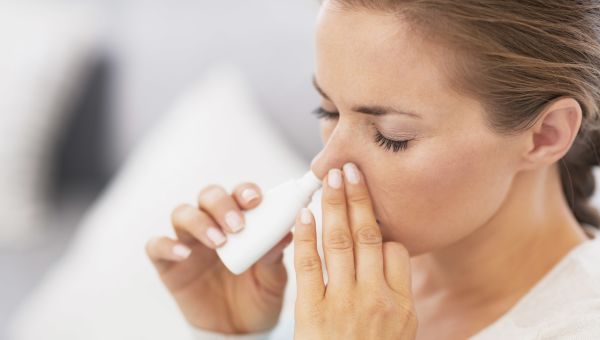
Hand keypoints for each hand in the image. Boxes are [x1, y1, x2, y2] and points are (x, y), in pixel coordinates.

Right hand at [145, 182, 292, 333]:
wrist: (238, 331)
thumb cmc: (258, 297)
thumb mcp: (273, 279)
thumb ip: (274, 255)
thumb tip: (286, 233)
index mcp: (241, 221)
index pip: (240, 194)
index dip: (245, 191)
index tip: (256, 201)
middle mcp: (213, 224)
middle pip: (209, 196)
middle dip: (222, 204)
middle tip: (237, 225)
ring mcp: (189, 242)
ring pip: (182, 213)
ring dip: (199, 222)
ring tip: (218, 243)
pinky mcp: (169, 264)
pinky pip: (157, 246)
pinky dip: (167, 245)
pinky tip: (184, 255)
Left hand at [293, 163, 417, 338]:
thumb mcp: (399, 335)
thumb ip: (396, 296)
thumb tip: (390, 257)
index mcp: (402, 305)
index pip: (396, 251)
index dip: (382, 227)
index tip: (370, 207)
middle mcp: (375, 299)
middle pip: (368, 236)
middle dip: (359, 198)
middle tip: (352, 168)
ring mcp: (343, 303)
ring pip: (340, 242)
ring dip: (334, 206)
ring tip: (330, 179)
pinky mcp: (312, 312)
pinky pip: (309, 265)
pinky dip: (305, 236)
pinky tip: (304, 214)